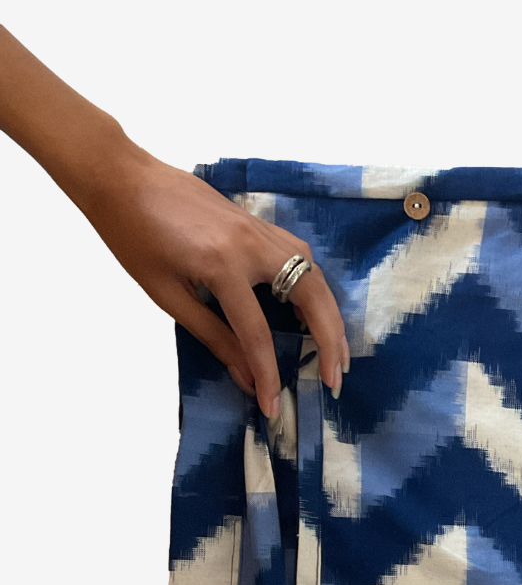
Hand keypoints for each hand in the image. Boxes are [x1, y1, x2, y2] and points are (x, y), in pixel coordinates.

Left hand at [84, 148, 349, 417]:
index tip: (272, 406)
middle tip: (334, 378)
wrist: (124, 178)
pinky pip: (300, 258)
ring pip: (314, 274)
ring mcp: (260, 230)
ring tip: (336, 351)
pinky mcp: (259, 223)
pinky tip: (314, 309)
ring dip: (330, 314)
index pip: (257, 334)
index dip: (267, 375)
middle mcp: (252, 246)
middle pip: (310, 298)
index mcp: (222, 266)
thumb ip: (212, 335)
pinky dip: (314, 287)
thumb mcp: (167, 295)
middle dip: (328, 341)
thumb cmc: (133, 237)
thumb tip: (245, 376)